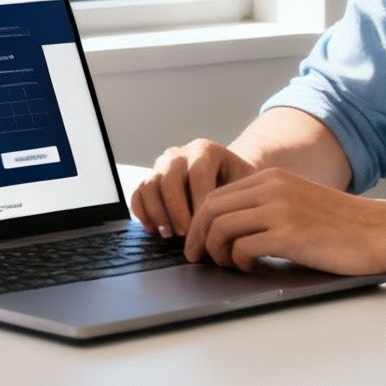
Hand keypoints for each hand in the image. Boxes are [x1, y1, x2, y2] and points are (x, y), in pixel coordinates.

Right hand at [129, 139, 260, 238]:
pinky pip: (138, 193)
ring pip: (149, 185)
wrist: (226, 173)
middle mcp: (180, 154)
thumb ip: (239, 198)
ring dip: (157, 213)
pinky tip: (153, 229)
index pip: (197, 175)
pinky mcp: (150, 178)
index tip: (204, 226)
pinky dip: (142, 212)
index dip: (198, 203)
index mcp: (205, 150)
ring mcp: (162, 165)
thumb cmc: (238, 181)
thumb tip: (230, 227)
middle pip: (169, 180)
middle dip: (176, 211)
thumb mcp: (246, 183)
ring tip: (169, 234)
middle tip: (184, 234)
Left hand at [182, 167, 385, 275]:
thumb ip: (266, 207)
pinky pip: (243, 247)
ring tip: (226, 265)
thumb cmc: (342, 225)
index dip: (199, 222)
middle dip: (197, 236)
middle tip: (197, 258)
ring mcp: (280, 209)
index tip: (196, 242)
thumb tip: (227, 230)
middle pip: (211, 209)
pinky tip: (251, 267)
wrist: (381, 230)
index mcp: (272, 178)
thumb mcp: (298, 202)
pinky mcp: (290, 234)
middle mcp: (272, 188)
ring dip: (215, 251)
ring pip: (221, 227)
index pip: (217, 195)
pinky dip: (238, 261)